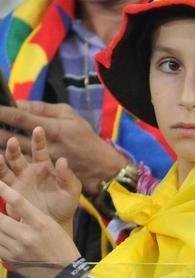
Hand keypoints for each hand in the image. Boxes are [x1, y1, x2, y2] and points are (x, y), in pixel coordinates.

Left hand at [0, 101, 127, 193]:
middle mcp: (45, 146)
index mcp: (53, 129)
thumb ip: (44, 109)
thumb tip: (20, 102)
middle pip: (10, 138)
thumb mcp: (71, 116)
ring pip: (11, 155)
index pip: (21, 118)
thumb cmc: (85, 138)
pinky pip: (18, 168)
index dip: (3, 112)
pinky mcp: (42, 175)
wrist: (101, 168)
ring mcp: (42, 163)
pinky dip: (4, 163)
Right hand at [0, 127, 81, 226]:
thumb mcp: (71, 191)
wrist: (55, 223)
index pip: (40, 150)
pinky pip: (0, 182)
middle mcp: (29, 171)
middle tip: (12, 141)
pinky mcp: (10, 192)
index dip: (39, 140)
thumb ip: (67, 176)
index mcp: (45, 167)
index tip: (38, 129)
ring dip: (1, 161)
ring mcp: (18, 181)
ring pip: (5, 168)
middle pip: (18, 156)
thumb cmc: (66, 205)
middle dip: (14, 149)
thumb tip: (62, 160)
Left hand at [0, 179, 81, 277]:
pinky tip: (1, 234)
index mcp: (41, 223)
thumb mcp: (51, 226)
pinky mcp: (11, 259)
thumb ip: (30, 216)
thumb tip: (7, 207)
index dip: (3, 190)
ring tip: (0, 221)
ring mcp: (18, 248)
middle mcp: (28, 235)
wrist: (65, 273)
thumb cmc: (60, 245)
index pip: (18, 202)